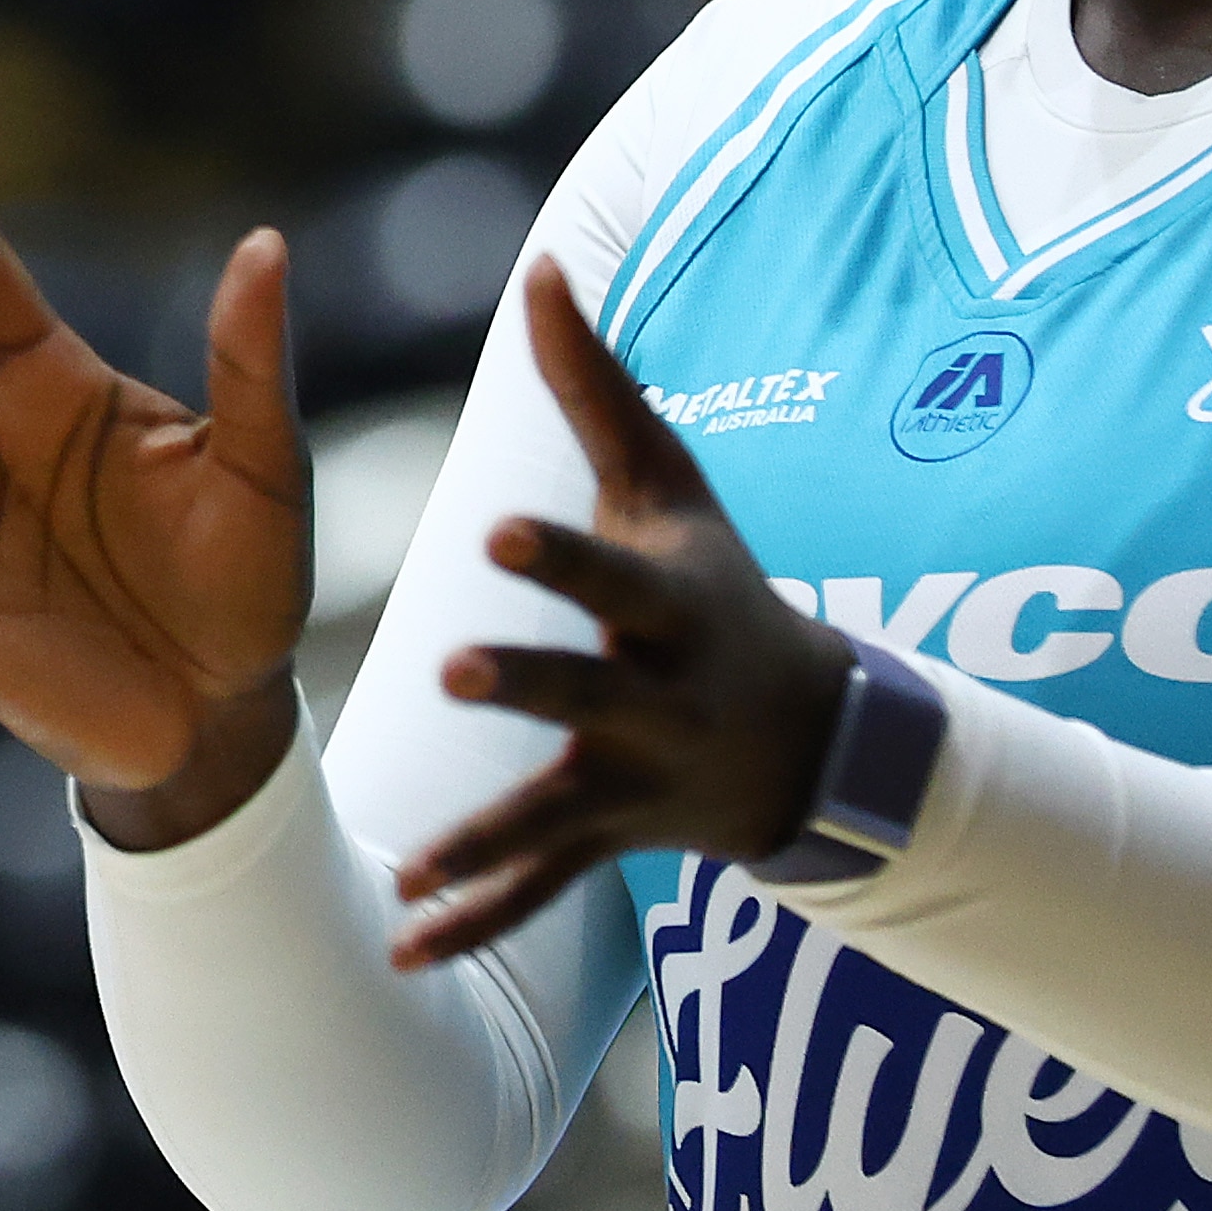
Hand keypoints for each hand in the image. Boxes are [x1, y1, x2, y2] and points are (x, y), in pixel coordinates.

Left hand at [388, 258, 853, 968]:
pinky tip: (401, 946)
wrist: (809, 736)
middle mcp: (658, 696)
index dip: (558, 553)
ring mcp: (635, 779)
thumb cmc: (719, 579)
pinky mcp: (609, 841)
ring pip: (555, 814)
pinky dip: (474, 922)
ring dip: (486, 840)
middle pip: (586, 691)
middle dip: (527, 685)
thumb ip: (594, 383)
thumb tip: (540, 263)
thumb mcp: (670, 482)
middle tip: (452, 673)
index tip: (497, 527)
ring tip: (415, 867)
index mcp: (666, 601)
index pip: (609, 572)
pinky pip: (537, 892)